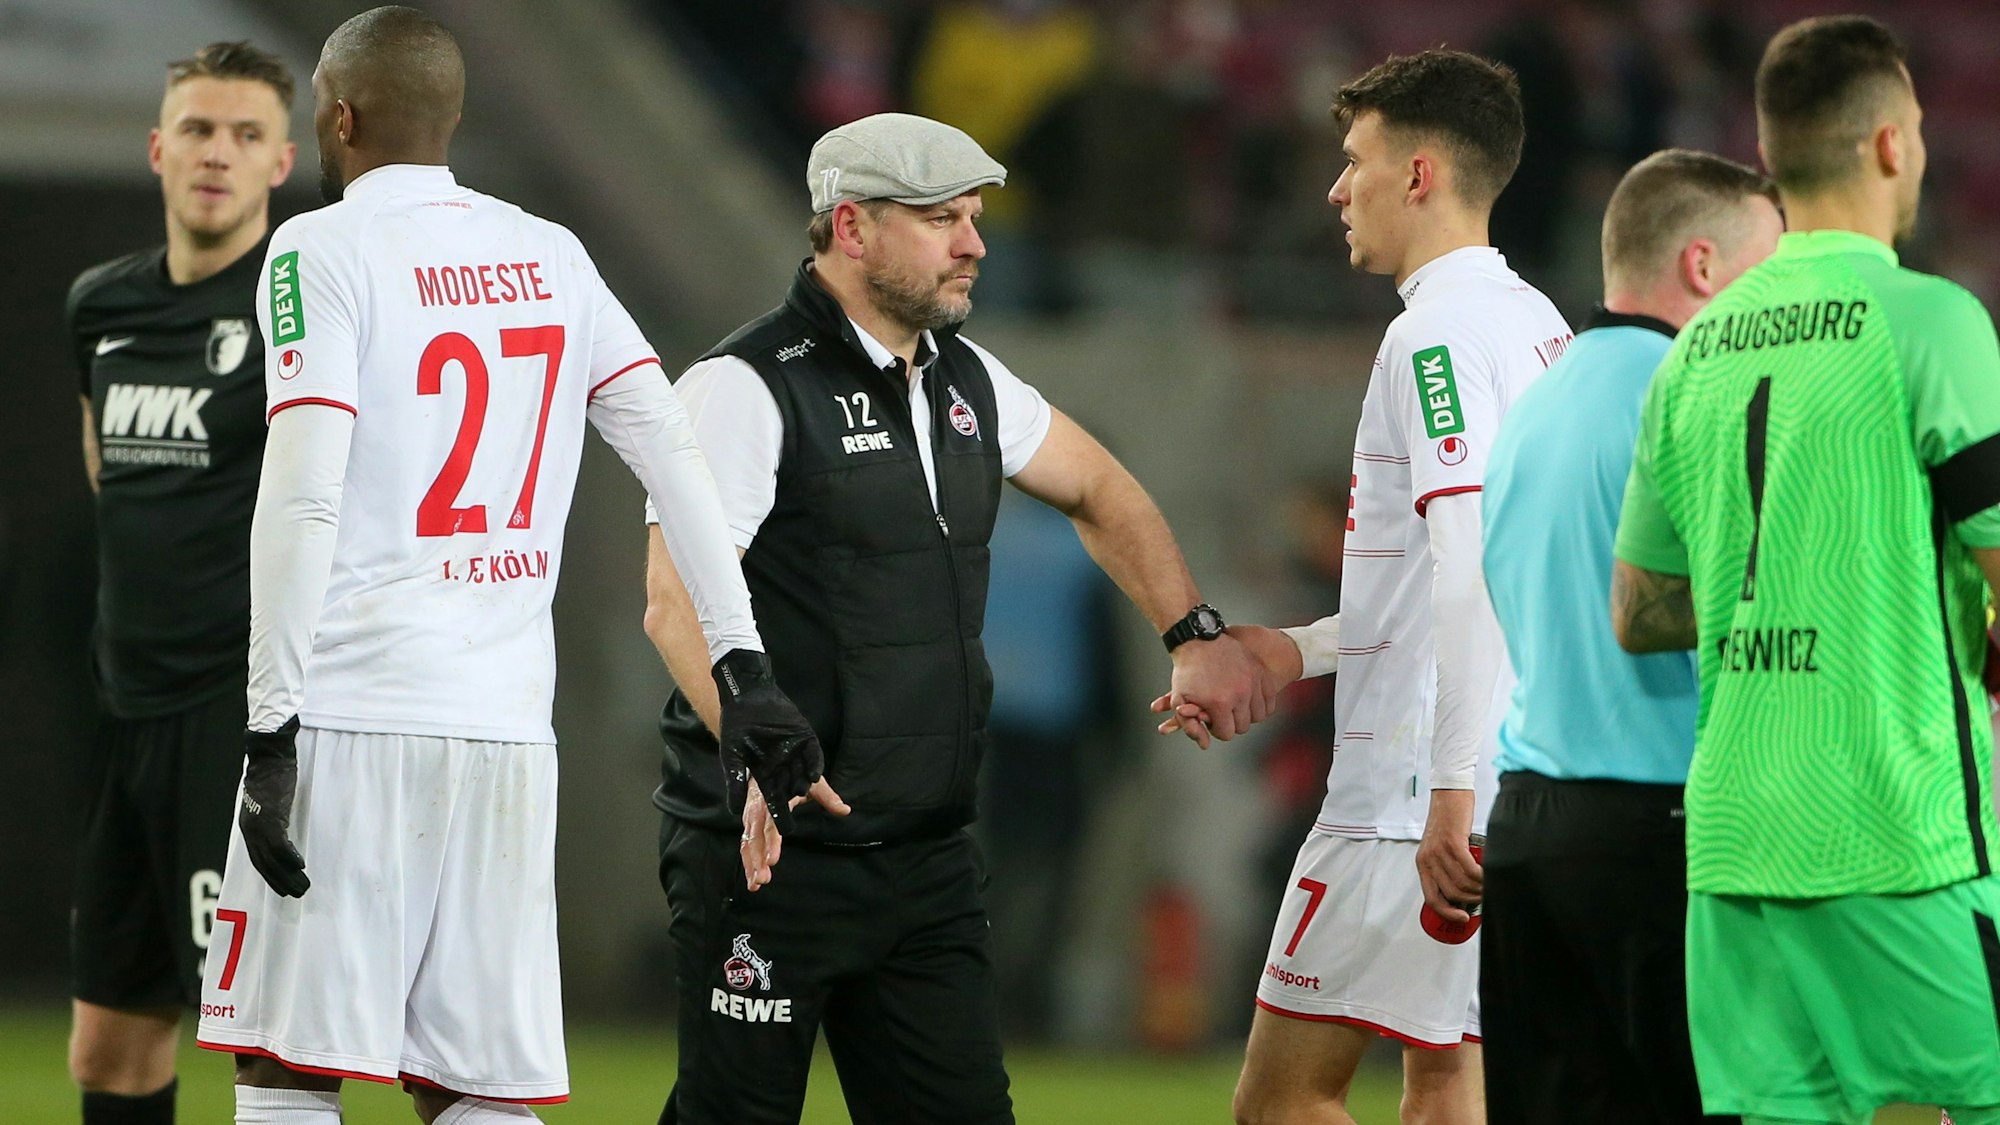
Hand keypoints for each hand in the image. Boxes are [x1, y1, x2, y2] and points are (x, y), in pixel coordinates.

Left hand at [239, 717, 309, 897]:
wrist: (269, 757)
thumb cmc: (271, 776)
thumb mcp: (267, 801)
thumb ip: (270, 817)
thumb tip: (280, 829)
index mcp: (249, 828)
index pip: (258, 860)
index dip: (271, 877)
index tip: (283, 889)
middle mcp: (251, 830)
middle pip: (264, 864)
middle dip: (280, 881)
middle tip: (297, 894)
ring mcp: (259, 824)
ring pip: (272, 858)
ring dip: (288, 875)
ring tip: (304, 886)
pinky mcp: (271, 817)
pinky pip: (280, 844)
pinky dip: (290, 856)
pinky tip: (301, 865)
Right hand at [714, 648, 839, 834]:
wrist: (746, 697)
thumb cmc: (736, 728)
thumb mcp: (732, 759)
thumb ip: (736, 783)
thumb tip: (734, 812)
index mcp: (767, 776)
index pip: (775, 802)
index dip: (779, 817)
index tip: (784, 832)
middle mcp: (784, 769)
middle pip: (793, 792)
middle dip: (795, 807)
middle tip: (792, 827)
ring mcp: (796, 753)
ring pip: (805, 776)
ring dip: (805, 786)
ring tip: (803, 794)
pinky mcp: (806, 738)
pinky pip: (813, 754)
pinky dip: (813, 764)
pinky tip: (814, 775)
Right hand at [738, 775, 849, 890]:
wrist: (768, 761)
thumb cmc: (792, 773)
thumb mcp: (811, 781)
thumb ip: (827, 796)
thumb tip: (845, 810)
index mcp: (772, 797)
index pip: (771, 823)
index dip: (771, 842)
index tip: (772, 860)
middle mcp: (757, 808)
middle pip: (754, 837)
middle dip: (756, 860)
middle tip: (762, 879)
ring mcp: (750, 816)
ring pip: (747, 843)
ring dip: (750, 864)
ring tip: (756, 885)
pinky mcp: (748, 823)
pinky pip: (745, 844)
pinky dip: (748, 861)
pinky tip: (753, 879)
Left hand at [1163, 630, 1264, 744]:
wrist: (1199, 640)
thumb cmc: (1187, 670)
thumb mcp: (1179, 699)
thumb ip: (1190, 726)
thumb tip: (1204, 745)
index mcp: (1220, 703)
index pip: (1226, 733)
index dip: (1217, 728)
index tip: (1212, 718)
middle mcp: (1241, 694)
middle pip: (1243, 726)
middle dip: (1231, 721)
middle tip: (1223, 710)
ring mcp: (1253, 682)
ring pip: (1259, 715)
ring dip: (1248, 713)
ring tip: (1235, 704)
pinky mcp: (1261, 672)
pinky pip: (1270, 699)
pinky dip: (1262, 703)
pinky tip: (1250, 699)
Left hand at [1415, 788, 1480, 922]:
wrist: (1449, 793)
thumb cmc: (1448, 820)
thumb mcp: (1439, 847)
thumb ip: (1445, 867)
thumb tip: (1462, 891)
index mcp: (1422, 863)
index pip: (1431, 897)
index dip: (1447, 912)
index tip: (1462, 918)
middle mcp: (1428, 859)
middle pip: (1451, 892)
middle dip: (1471, 900)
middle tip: (1484, 896)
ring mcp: (1439, 851)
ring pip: (1462, 882)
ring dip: (1479, 889)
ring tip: (1488, 886)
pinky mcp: (1452, 842)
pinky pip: (1469, 869)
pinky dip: (1482, 876)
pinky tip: (1489, 876)